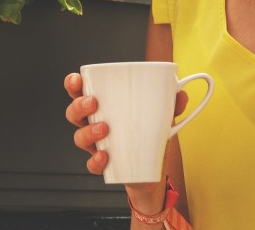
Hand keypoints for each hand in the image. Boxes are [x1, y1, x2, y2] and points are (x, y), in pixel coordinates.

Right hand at [64, 72, 188, 196]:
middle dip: (78, 106)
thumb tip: (181, 94)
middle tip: (93, 102)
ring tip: (104, 128)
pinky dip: (95, 161)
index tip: (77, 80)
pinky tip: (105, 156)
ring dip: (88, 132)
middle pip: (73, 113)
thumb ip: (170, 105)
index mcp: (104, 107)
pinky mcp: (103, 165)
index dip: (74, 85)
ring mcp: (97, 145)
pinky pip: (91, 164)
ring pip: (79, 137)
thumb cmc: (148, 137)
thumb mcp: (161, 118)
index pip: (81, 92)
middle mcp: (94, 125)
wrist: (150, 172)